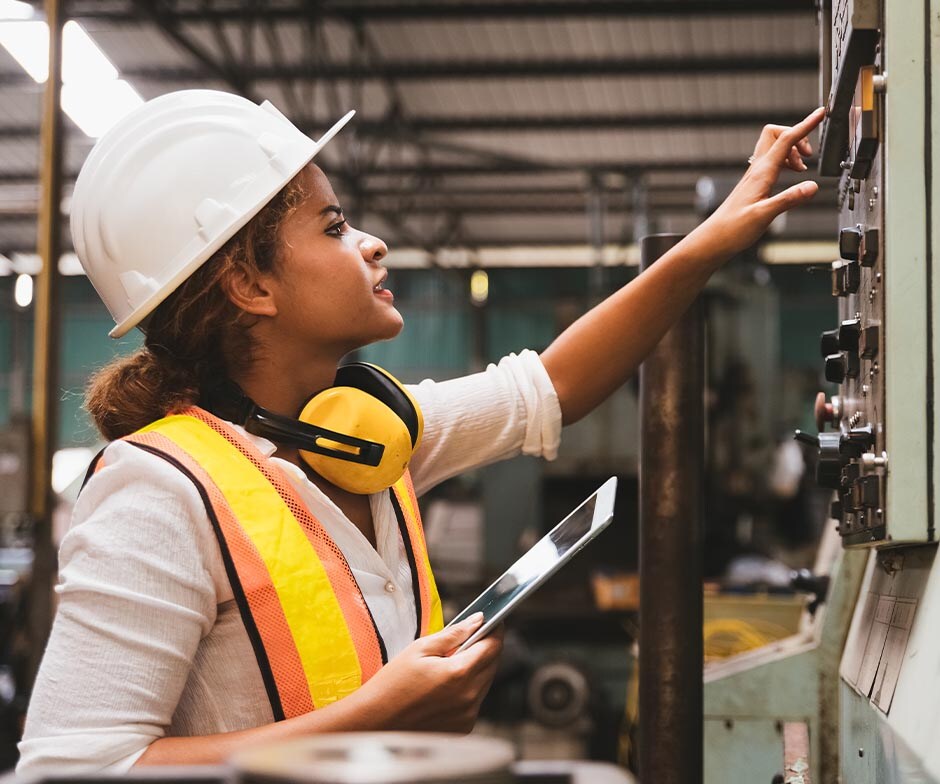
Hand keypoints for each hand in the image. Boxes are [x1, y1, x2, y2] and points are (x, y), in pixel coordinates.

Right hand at [358, 613, 503, 732]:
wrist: (375, 722)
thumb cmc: (392, 684)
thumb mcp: (420, 648)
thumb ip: (453, 634)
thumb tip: (477, 621)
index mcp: (460, 674)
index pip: (493, 646)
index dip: (496, 630)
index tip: (494, 621)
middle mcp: (469, 697)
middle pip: (492, 664)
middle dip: (486, 648)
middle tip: (469, 638)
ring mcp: (467, 715)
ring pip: (485, 682)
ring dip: (476, 669)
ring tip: (452, 662)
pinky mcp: (462, 728)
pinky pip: (474, 701)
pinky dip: (468, 689)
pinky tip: (446, 685)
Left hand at [693, 107, 825, 261]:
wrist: (713, 239)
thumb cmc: (732, 229)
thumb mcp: (764, 216)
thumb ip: (789, 200)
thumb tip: (812, 186)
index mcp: (761, 173)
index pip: (786, 139)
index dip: (805, 125)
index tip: (820, 113)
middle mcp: (757, 170)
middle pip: (776, 135)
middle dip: (796, 136)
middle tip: (809, 155)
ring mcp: (754, 176)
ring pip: (774, 148)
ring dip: (792, 151)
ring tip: (803, 169)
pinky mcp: (754, 185)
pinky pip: (772, 163)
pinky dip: (785, 163)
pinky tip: (791, 177)